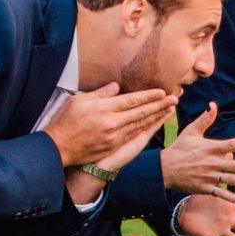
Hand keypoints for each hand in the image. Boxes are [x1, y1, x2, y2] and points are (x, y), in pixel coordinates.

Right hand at [43, 83, 174, 166]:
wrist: (58, 148)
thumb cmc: (65, 121)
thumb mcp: (78, 101)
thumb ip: (100, 94)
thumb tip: (116, 87)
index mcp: (103, 109)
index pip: (131, 101)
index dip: (148, 96)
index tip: (162, 92)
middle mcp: (112, 123)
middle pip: (141, 112)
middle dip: (159, 105)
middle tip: (175, 98)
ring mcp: (114, 137)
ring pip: (141, 124)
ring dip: (157, 116)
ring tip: (170, 109)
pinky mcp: (114, 146)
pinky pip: (135, 135)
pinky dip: (148, 128)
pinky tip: (156, 123)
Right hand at [158, 102, 234, 194]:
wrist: (163, 168)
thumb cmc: (179, 148)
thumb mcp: (190, 132)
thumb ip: (204, 120)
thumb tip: (213, 105)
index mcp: (210, 148)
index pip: (231, 145)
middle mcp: (210, 162)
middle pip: (234, 165)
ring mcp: (207, 176)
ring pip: (229, 180)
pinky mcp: (203, 188)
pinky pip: (219, 193)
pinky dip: (229, 197)